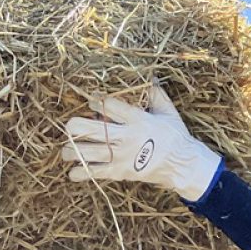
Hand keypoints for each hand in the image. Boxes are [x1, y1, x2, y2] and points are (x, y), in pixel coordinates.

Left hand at [61, 85, 222, 201]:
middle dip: (74, 126)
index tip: (92, 102)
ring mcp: (121, 156)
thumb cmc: (175, 136)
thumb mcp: (167, 111)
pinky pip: (93, 173)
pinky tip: (74, 171)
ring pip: (86, 152)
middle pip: (89, 129)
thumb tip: (149, 76)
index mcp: (137, 119)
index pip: (108, 106)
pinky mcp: (119, 172)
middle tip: (71, 126)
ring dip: (71, 151)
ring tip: (68, 150)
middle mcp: (126, 137)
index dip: (95, 102)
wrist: (183, 165)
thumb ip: (155, 94)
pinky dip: (79, 173)